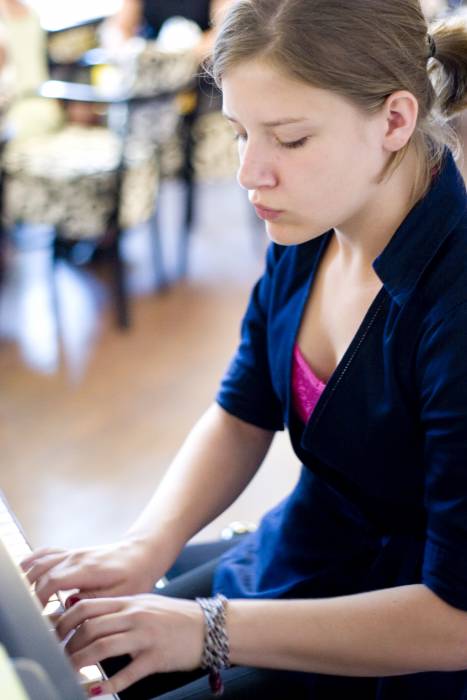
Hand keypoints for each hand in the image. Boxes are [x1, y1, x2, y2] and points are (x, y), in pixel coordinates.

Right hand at [20, 537, 163, 606]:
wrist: (143, 554)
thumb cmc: (135, 575)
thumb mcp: (121, 594)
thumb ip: (94, 599)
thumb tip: (69, 605)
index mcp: (87, 568)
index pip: (52, 581)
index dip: (40, 599)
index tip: (39, 617)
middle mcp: (77, 557)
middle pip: (41, 571)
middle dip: (32, 593)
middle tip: (34, 614)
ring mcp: (73, 553)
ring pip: (41, 561)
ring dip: (30, 578)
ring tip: (29, 600)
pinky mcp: (73, 553)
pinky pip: (47, 553)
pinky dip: (33, 561)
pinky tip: (27, 572)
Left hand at [56, 595, 203, 694]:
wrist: (211, 626)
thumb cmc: (177, 617)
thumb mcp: (147, 604)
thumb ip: (122, 608)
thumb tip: (90, 614)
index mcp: (131, 601)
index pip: (88, 606)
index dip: (66, 620)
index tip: (55, 633)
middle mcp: (136, 616)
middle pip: (91, 627)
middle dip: (69, 644)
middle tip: (60, 657)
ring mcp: (146, 636)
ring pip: (103, 647)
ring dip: (81, 662)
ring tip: (70, 672)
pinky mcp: (156, 657)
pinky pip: (127, 673)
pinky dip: (107, 684)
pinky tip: (95, 691)